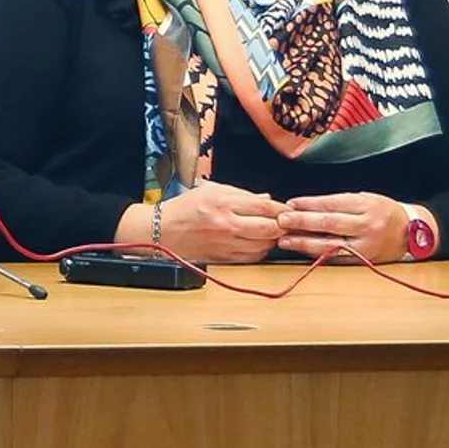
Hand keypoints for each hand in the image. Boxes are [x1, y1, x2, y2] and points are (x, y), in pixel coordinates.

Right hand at [138, 180, 284, 262]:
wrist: (161, 231)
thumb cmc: (183, 209)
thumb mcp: (210, 190)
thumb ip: (241, 194)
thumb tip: (266, 200)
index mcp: (223, 203)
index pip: (265, 207)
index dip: (282, 209)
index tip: (288, 209)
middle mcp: (226, 224)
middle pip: (270, 228)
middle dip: (282, 226)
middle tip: (286, 223)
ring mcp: (225, 243)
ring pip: (264, 245)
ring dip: (272, 239)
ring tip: (271, 233)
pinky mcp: (223, 257)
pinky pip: (252, 257)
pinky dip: (260, 251)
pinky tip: (257, 244)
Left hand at [276, 192, 409, 263]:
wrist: (412, 232)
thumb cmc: (382, 211)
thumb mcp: (365, 199)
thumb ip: (338, 202)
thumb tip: (303, 206)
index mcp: (367, 206)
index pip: (333, 204)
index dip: (310, 204)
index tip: (290, 204)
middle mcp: (367, 226)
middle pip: (330, 224)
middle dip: (302, 222)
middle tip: (281, 221)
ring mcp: (366, 245)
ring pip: (331, 245)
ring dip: (304, 243)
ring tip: (284, 240)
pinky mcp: (364, 260)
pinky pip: (337, 258)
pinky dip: (317, 255)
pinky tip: (302, 251)